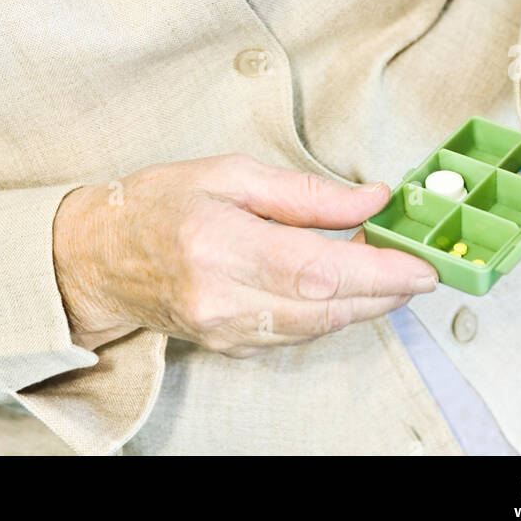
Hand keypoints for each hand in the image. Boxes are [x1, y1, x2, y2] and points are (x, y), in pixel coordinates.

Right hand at [52, 154, 437, 355]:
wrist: (100, 257)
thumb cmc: (160, 203)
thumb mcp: (231, 173)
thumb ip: (304, 193)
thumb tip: (370, 201)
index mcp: (219, 244)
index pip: (315, 268)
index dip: (378, 272)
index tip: (420, 265)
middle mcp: (221, 299)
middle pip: (325, 307)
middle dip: (385, 290)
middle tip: (419, 266)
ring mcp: (224, 331)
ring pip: (317, 327)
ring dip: (364, 303)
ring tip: (390, 269)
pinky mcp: (230, 348)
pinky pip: (298, 335)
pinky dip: (331, 313)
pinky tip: (348, 288)